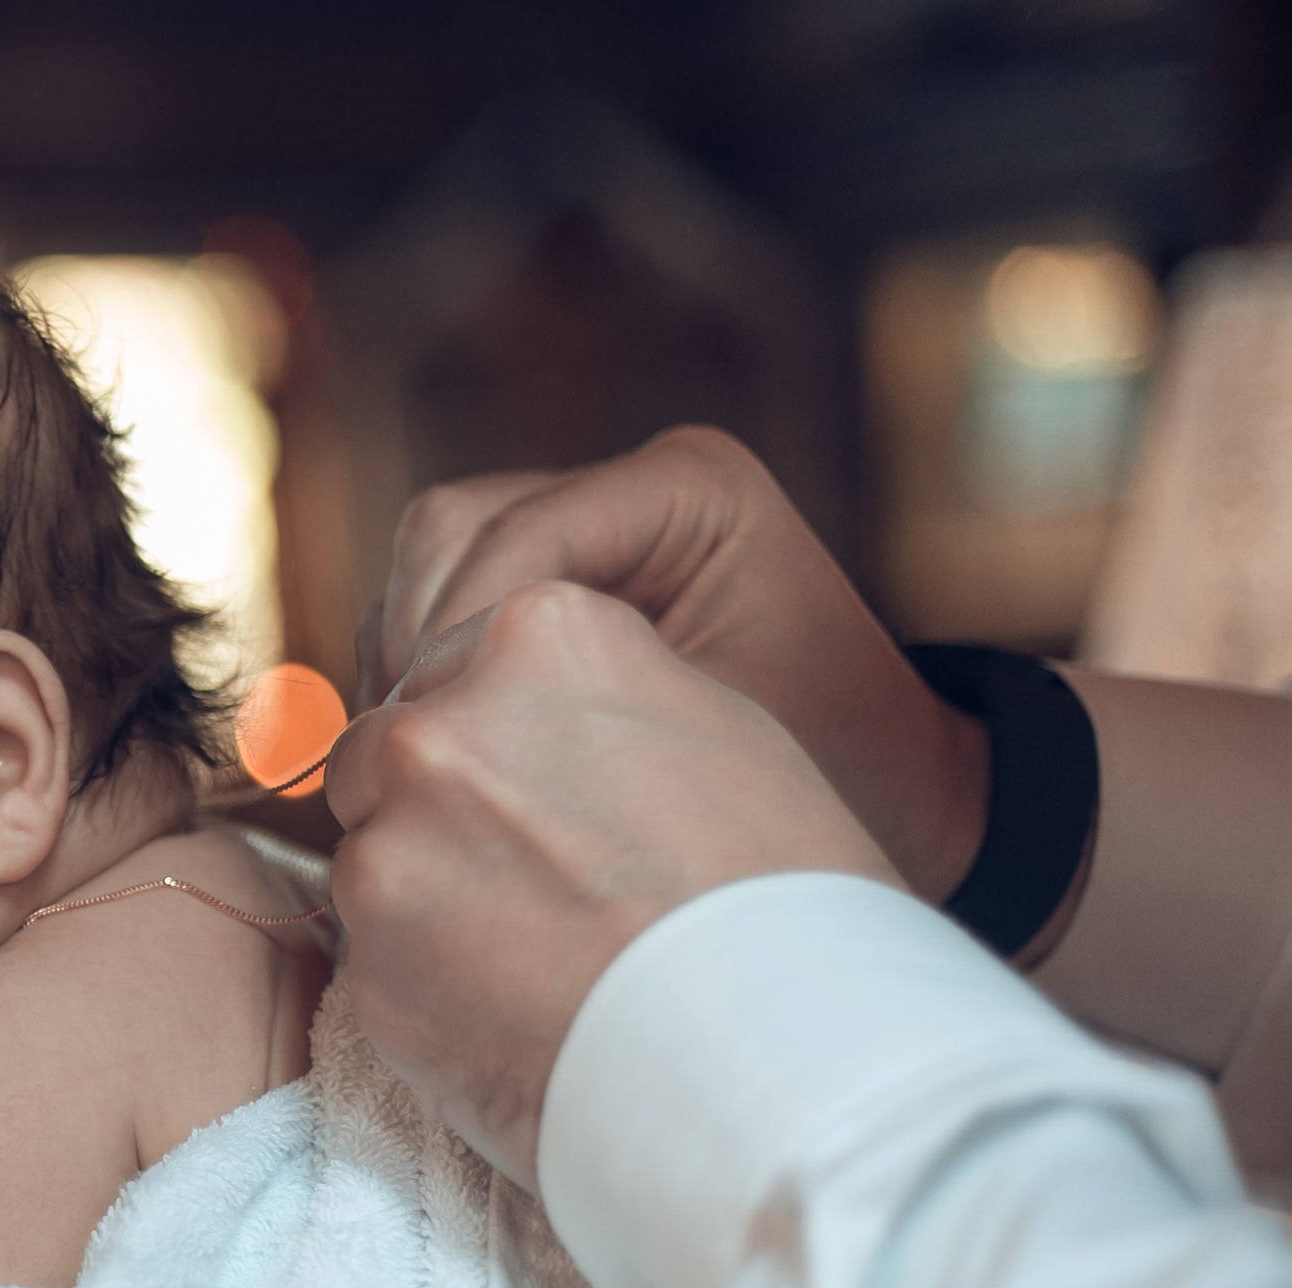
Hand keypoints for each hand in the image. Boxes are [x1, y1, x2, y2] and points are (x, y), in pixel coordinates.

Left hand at [328, 580, 900, 1190]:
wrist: (783, 1066)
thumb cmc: (784, 903)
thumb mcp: (718, 730)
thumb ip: (592, 701)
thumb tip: (524, 709)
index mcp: (538, 639)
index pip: (455, 664)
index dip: (496, 739)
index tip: (541, 798)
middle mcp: (440, 728)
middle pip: (390, 750)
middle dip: (437, 808)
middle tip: (532, 883)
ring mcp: (391, 849)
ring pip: (374, 856)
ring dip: (426, 898)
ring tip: (539, 960)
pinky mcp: (367, 965)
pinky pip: (375, 961)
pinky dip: (427, 986)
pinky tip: (517, 1015)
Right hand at [360, 427, 986, 903]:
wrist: (896, 797)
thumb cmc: (832, 780)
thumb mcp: (706, 750)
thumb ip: (564, 720)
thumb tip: (395, 739)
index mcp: (691, 488)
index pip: (515, 535)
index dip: (448, 638)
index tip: (417, 744)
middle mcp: (634, 486)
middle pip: (452, 529)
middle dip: (414, 644)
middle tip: (400, 757)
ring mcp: (592, 520)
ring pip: (431, 563)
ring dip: (409, 662)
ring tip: (414, 764)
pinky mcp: (560, 572)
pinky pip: (446, 603)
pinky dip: (428, 675)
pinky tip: (443, 753)